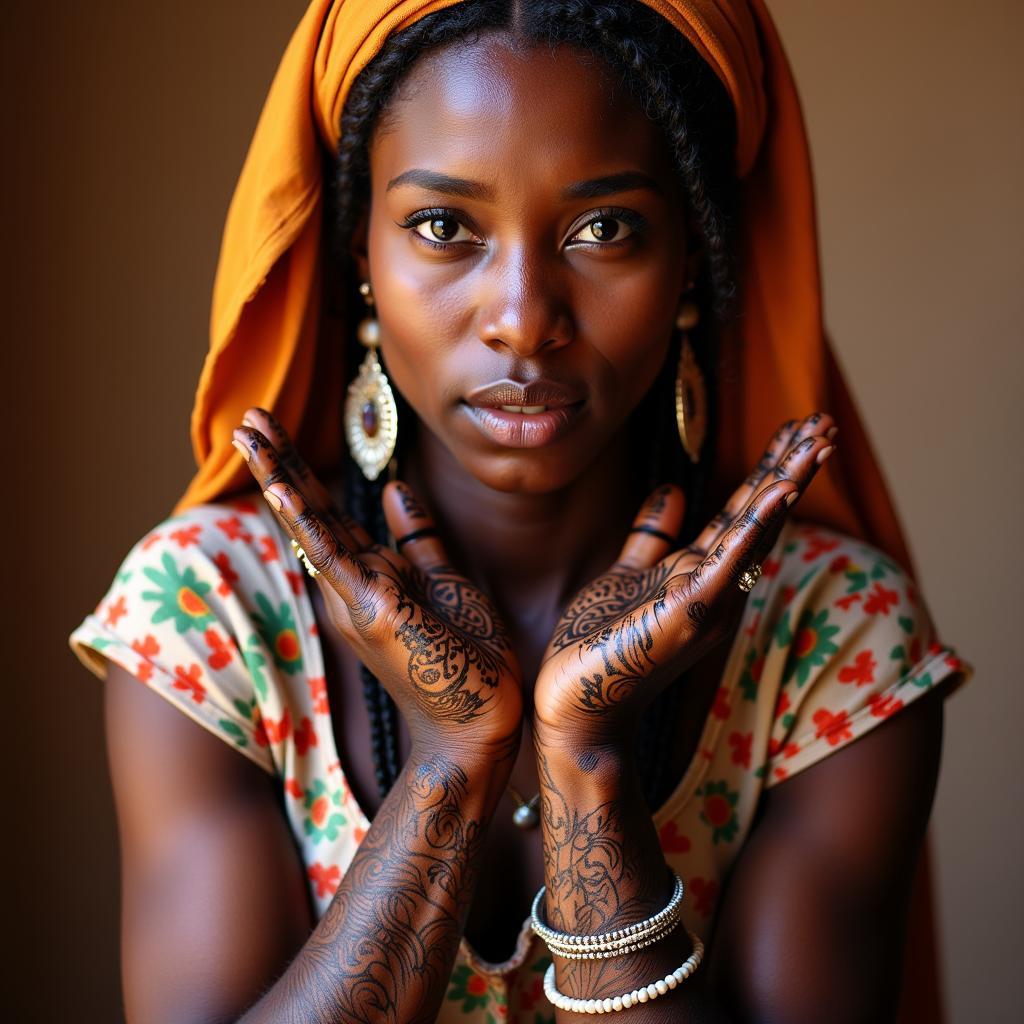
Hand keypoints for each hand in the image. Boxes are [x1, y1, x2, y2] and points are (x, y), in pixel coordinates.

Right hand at [232, 409, 522, 757]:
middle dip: (280, 460)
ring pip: (311, 525)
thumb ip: (419, 537)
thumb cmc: (470, 658)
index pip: (328, 515)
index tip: (277, 431)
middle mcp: (351, 585)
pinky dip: (305, 521)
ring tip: (248, 431)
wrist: (485, 722)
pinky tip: (280, 487)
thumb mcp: (444, 580)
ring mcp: (356, 598)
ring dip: (280, 473)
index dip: (303, 471)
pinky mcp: (372, 610)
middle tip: (248, 416)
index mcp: (369, 577)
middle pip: (309, 512)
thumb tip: (394, 489)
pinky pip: (332, 558)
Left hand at [533, 413, 836, 746]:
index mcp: (702, 573)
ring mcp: (709, 600)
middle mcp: (718, 586)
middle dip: (793, 465)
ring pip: (758, 530)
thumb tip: (672, 491)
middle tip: (826, 421)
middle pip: (763, 514)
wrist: (574, 705)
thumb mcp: (628, 574)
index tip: (795, 431)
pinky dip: (757, 525)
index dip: (771, 470)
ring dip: (789, 482)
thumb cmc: (597, 644)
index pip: (745, 512)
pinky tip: (782, 490)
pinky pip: (730, 561)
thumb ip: (651, 536)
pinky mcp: (690, 611)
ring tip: (821, 439)